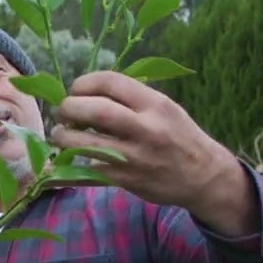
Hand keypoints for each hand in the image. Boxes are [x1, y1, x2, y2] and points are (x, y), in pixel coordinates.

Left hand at [50, 70, 257, 235]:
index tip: (76, 90)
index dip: (84, 83)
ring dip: (62, 137)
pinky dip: (66, 169)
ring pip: (84, 143)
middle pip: (94, 110)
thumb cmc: (179, 135)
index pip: (110, 82)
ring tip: (61, 134)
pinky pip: (87, 173)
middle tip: (64, 112)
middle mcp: (145, 128)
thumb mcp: (164, 107)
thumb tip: (87, 93)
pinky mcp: (125, 180)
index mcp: (155, 104)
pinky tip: (59, 164)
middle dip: (69, 108)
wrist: (203, 176)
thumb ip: (130, 98)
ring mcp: (134, 157)